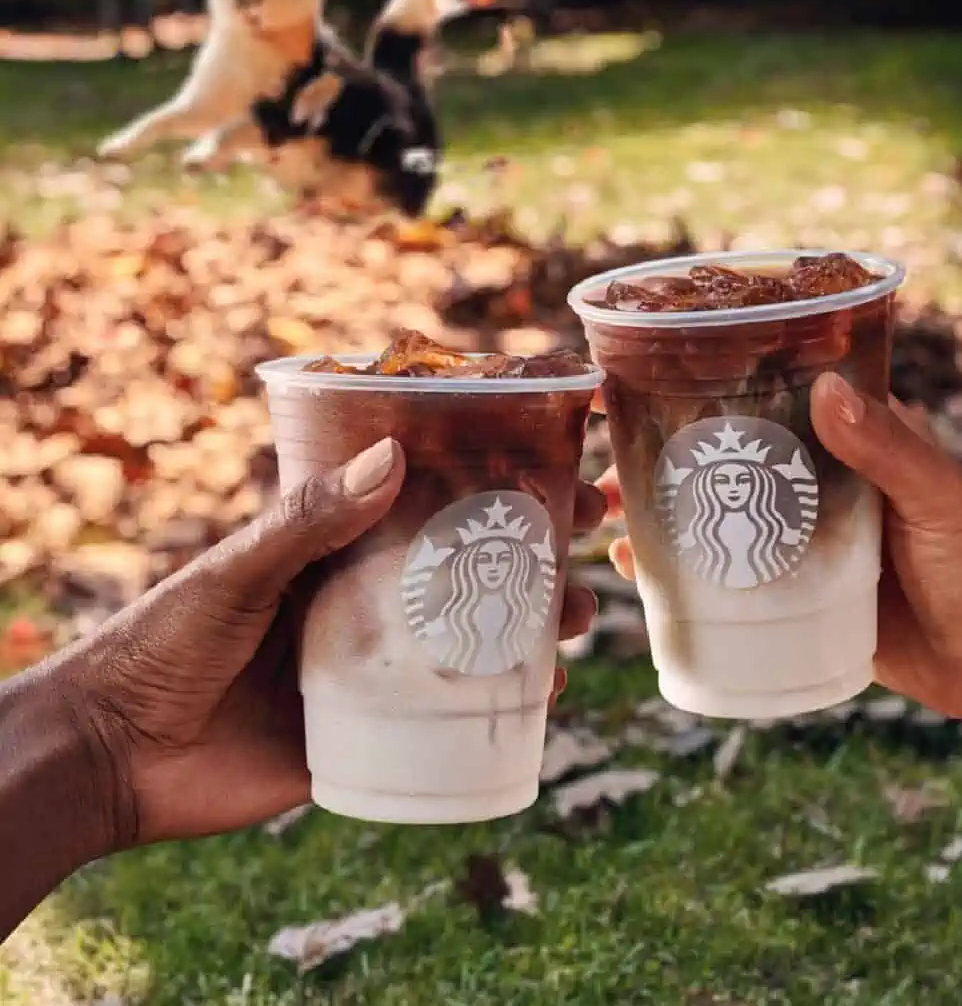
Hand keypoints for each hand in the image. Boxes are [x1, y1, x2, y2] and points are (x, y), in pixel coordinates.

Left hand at [56, 438, 602, 852]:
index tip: (557, 460)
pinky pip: (448, 715)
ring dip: (532, 623)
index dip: (496, 480)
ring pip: (473, 636)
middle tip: (592, 538)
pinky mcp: (373, 732)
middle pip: (470, 567)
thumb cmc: (162, 643)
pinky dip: (499, 703)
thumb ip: (307, 520)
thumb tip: (394, 455)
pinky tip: (538, 697)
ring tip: (575, 618)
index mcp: (338, 549)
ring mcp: (375, 666)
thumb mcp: (237, 572)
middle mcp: (367, 600)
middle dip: (537, 550)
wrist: (115, 759)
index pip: (432, 502)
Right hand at [602, 374, 961, 718]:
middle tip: (607, 475)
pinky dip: (688, 576)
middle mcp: (815, 483)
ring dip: (664, 517)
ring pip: (719, 518)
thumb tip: (826, 388)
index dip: (707, 391)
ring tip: (609, 525)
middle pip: (726, 460)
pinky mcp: (798, 593)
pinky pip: (733, 578)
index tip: (645, 391)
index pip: (768, 397)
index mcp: (849, 441)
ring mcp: (802, 539)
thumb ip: (888, 449)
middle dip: (663, 462)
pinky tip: (644, 580)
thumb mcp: (938, 500)